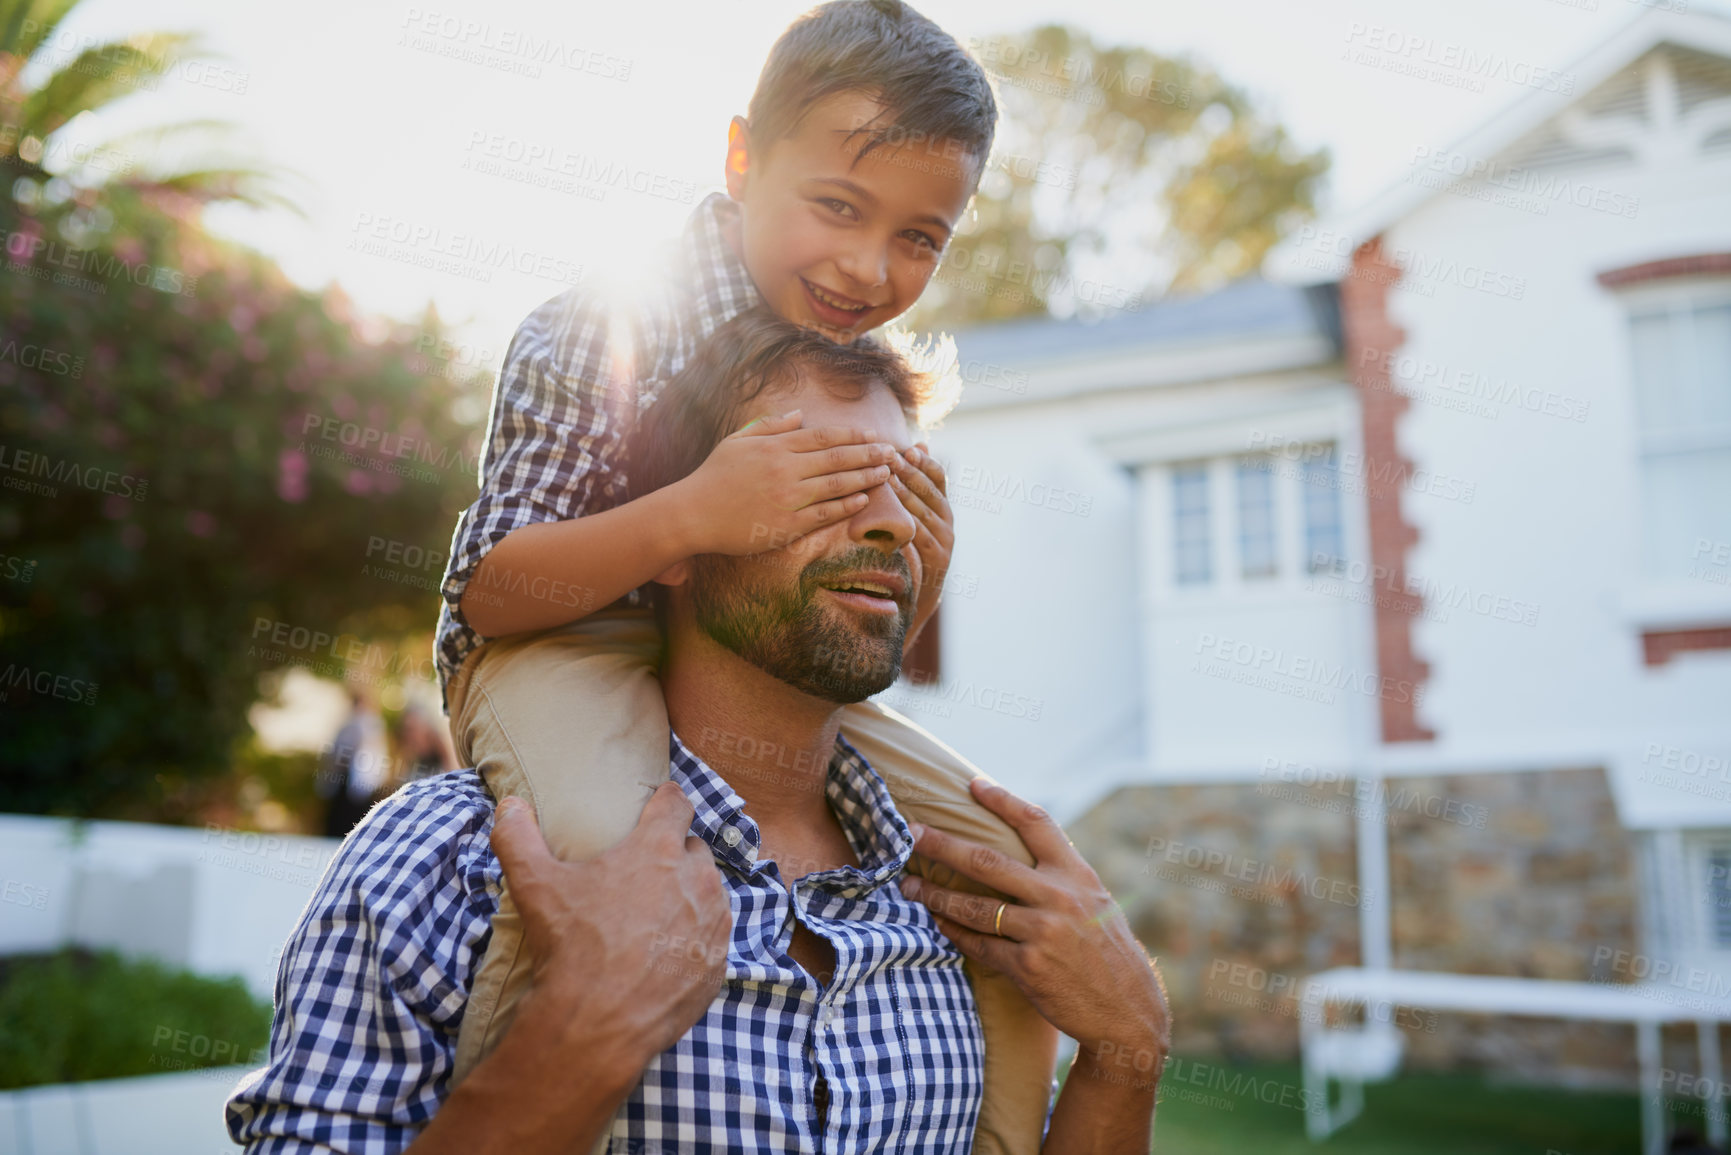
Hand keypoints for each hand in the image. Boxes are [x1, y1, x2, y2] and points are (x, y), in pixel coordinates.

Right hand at [490, 783, 731, 1070]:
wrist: (599, 1023)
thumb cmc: (570, 946)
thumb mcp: (534, 886)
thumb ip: (518, 838)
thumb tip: (510, 805)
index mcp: (658, 849)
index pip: (677, 803)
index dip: (668, 799)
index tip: (662, 800)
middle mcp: (696, 879)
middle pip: (694, 849)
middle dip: (676, 853)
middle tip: (647, 869)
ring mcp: (713, 923)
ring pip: (710, 892)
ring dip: (691, 894)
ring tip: (659, 910)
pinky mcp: (718, 962)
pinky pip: (713, 937)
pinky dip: (697, 937)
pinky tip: (669, 949)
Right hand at [675, 410, 899, 555]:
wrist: (693, 513)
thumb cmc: (713, 476)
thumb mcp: (738, 441)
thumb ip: (770, 426)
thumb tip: (799, 415)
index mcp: (776, 446)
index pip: (824, 437)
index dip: (853, 436)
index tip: (873, 436)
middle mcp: (786, 469)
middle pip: (838, 458)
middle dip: (870, 454)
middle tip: (893, 452)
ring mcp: (788, 497)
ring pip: (837, 484)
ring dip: (866, 477)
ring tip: (887, 473)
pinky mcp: (787, 524)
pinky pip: (824, 514)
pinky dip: (846, 505)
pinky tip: (863, 499)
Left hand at [888, 444, 953, 645]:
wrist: (916, 600)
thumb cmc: (907, 553)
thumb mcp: (911, 521)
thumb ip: (912, 491)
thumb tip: (916, 446)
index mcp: (943, 509)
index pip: (940, 477)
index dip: (925, 462)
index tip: (907, 449)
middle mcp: (949, 523)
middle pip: (931, 491)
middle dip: (911, 472)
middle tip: (891, 457)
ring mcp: (945, 542)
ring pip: (926, 512)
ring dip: (907, 494)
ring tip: (888, 479)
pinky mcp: (938, 561)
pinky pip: (922, 538)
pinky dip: (909, 524)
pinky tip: (894, 514)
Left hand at [898, 778, 1169, 1068]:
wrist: (1128, 1011)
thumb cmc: (1108, 953)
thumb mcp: (1096, 903)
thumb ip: (1061, 879)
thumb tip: (1021, 854)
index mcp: (1077, 874)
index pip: (1036, 823)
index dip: (1003, 800)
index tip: (973, 784)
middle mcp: (1059, 897)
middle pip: (987, 861)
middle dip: (942, 845)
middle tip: (910, 833)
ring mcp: (1043, 932)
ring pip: (974, 907)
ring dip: (934, 895)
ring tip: (908, 886)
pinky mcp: (1029, 967)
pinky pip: (979, 945)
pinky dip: (954, 933)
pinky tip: (937, 924)